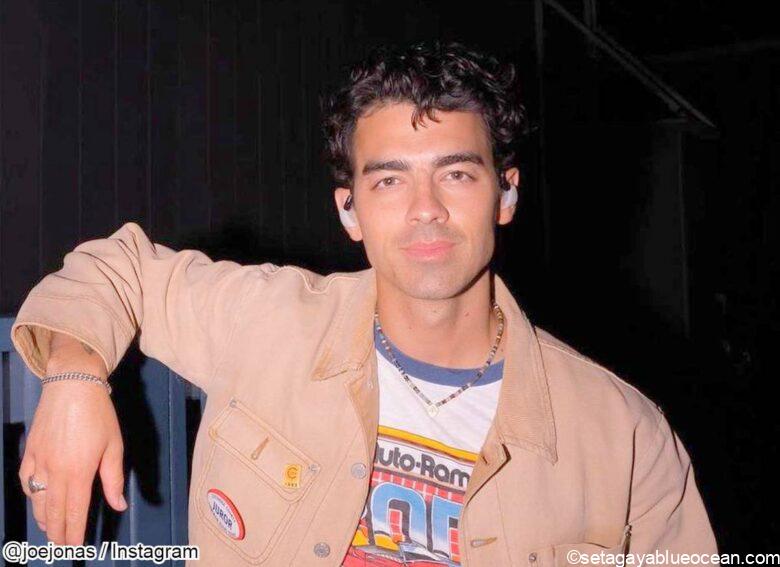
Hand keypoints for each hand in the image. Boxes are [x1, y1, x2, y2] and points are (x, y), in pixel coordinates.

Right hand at [18, 364, 126, 544]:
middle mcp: (55, 471)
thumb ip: (113, 478)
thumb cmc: (99, 414)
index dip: (75, 532)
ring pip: (36, 500)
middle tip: (62, 547)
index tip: (75, 547)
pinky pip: (26, 481)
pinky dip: (31, 495)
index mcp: (79, 472)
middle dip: (57, 532)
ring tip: (51, 530)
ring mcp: (39, 462)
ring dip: (43, 518)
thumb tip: (118, 505)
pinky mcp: (30, 451)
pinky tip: (37, 500)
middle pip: (53, 511)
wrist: (72, 385)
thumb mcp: (113, 445)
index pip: (75, 511)